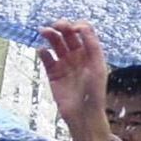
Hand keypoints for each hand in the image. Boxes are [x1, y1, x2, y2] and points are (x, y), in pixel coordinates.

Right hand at [38, 20, 113, 140]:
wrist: (83, 115)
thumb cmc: (94, 92)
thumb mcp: (97, 66)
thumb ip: (91, 44)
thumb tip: (80, 26)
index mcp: (90, 52)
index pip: (83, 31)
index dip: (78, 26)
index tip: (73, 29)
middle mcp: (77, 56)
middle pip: (68, 34)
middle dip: (62, 26)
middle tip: (55, 25)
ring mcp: (65, 64)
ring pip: (56, 44)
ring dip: (50, 35)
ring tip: (44, 31)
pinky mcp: (53, 74)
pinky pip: (46, 58)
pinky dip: (43, 52)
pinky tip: (42, 51)